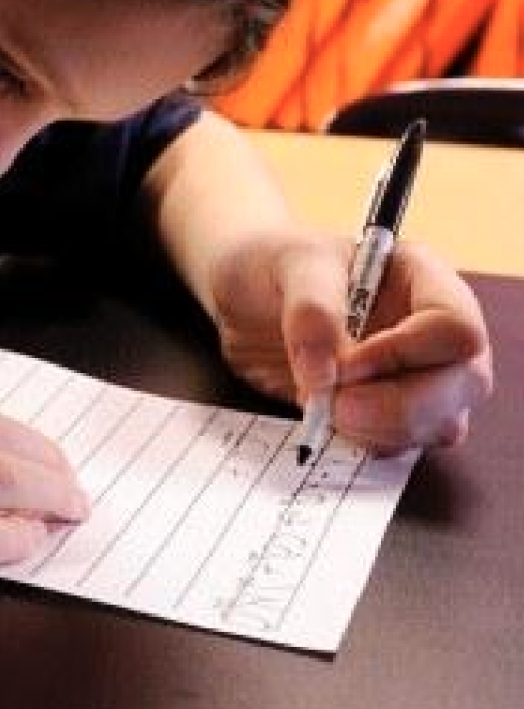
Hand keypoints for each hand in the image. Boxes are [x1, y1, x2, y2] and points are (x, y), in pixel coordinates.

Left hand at [208, 230, 492, 454]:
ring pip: (439, 424)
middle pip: (462, 385)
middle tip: (336, 407)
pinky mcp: (391, 413)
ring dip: (379, 430)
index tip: (345, 365)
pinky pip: (400, 445)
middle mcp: (434, 332)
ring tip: (323, 405)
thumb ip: (311, 310)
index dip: (406, 355)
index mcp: (425, 279)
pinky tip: (326, 418)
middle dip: (399, 407)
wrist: (245, 294)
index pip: (454, 329)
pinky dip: (364, 442)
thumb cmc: (276, 263)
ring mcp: (420, 376)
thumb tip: (324, 375)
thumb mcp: (290, 264)